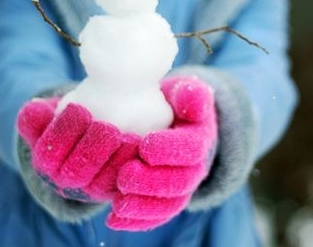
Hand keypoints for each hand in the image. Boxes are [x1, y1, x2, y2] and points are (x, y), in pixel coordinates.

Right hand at [17, 98, 138, 201]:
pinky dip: (132, 165)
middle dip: (90, 149)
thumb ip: (37, 116)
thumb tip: (33, 109)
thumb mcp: (51, 118)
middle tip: (105, 126)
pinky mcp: (118, 190)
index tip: (79, 108)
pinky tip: (139, 144)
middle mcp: (68, 185)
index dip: (63, 131)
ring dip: (114, 159)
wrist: (96, 140)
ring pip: (102, 183)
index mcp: (47, 165)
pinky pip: (125, 184)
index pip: (48, 154)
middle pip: (76, 174)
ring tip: (124, 135)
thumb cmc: (72, 125)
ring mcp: (94, 190)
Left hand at [107, 76, 217, 230]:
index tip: (144, 146)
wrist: (172, 124)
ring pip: (169, 204)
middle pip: (180, 182)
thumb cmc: (173, 105)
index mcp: (199, 139)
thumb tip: (191, 97)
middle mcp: (194, 168)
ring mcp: (181, 188)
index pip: (191, 149)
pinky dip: (137, 221)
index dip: (169, 150)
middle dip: (152, 182)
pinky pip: (156, 217)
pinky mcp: (166, 202)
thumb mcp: (184, 92)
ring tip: (118, 201)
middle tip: (125, 176)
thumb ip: (189, 93)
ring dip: (144, 206)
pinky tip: (113, 219)